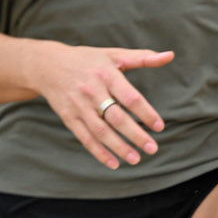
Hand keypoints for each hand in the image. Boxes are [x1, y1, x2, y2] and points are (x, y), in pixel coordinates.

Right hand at [31, 41, 173, 171]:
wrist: (47, 65)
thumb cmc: (88, 59)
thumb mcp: (114, 54)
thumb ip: (143, 58)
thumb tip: (170, 56)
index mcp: (106, 74)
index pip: (130, 97)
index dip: (145, 113)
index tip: (159, 127)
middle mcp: (92, 90)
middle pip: (116, 117)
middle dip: (135, 135)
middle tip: (152, 148)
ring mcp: (79, 106)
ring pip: (101, 131)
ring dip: (119, 147)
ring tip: (136, 159)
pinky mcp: (68, 117)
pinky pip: (85, 138)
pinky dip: (99, 152)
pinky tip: (113, 163)